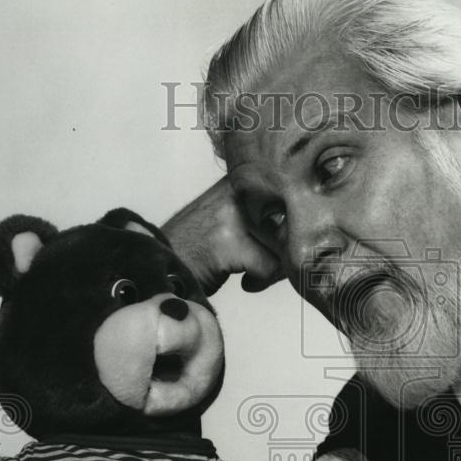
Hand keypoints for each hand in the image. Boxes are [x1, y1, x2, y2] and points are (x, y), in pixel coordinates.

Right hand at [161, 176, 283, 295]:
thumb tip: (306, 234)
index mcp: (240, 178)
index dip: (290, 224)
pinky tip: (243, 282)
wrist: (154, 265)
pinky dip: (260, 280)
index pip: (290, 196)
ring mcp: (231, 214)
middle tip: (262, 264)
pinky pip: (269, 266)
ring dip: (272, 266)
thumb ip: (265, 218)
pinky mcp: (228, 242)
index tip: (277, 241)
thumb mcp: (232, 221)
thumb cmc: (196, 249)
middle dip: (282, 249)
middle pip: (290, 222)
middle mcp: (236, 190)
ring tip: (249, 273)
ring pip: (283, 244)